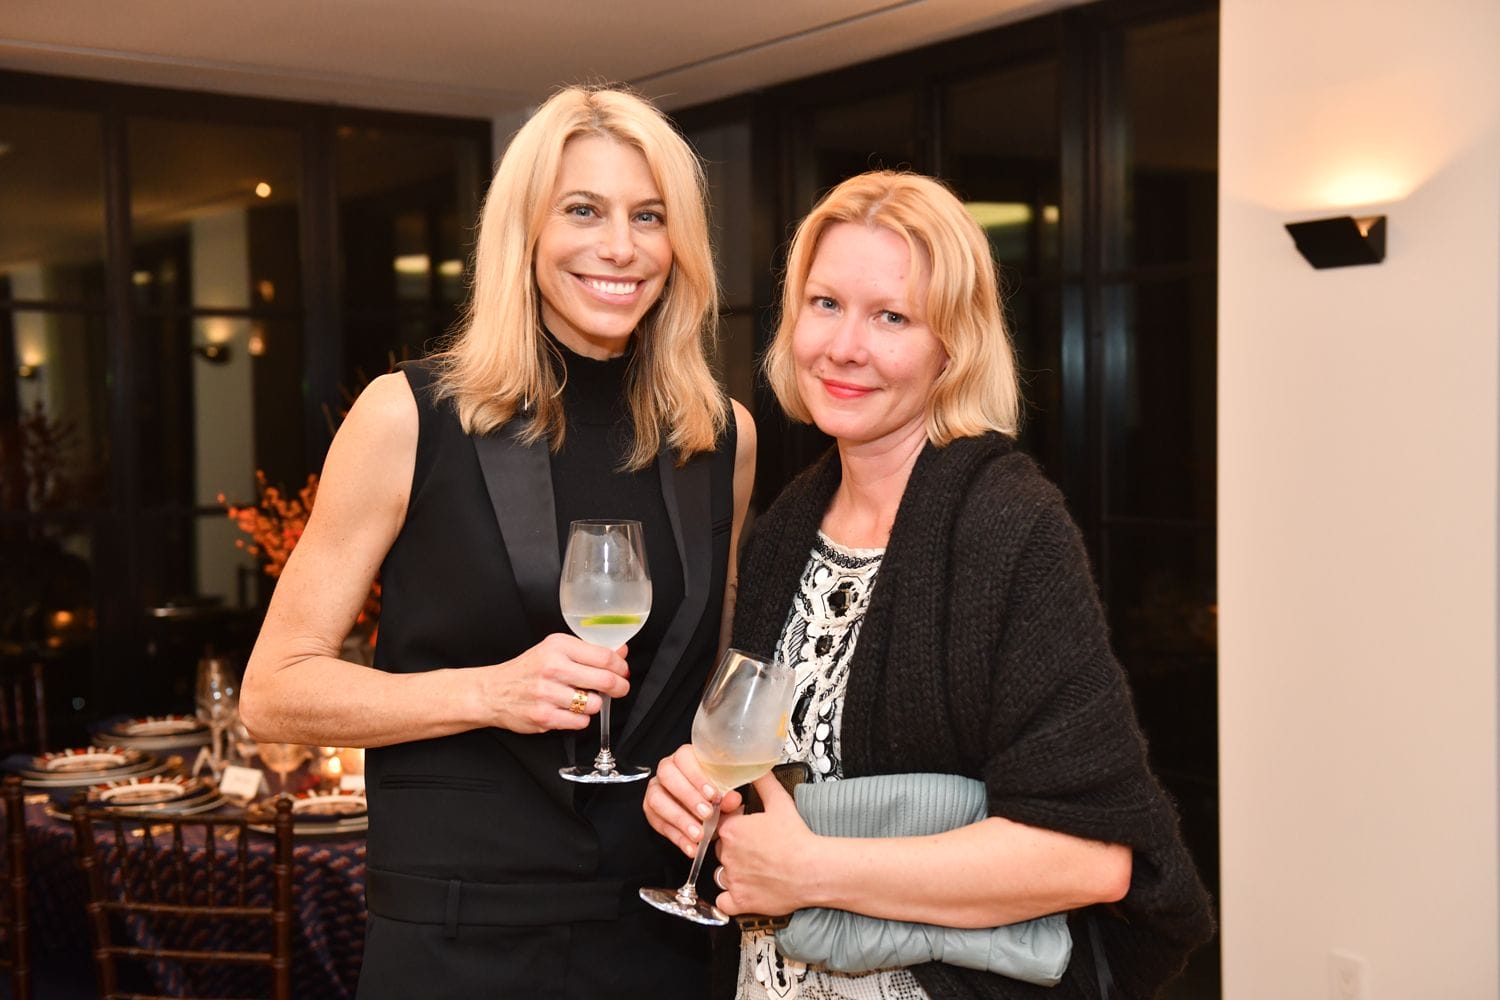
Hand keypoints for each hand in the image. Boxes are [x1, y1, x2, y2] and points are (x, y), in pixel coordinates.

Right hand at [478, 633, 629, 734]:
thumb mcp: (554, 650)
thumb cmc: (527, 670)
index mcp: (557, 646)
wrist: (492, 691)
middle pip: (604, 680)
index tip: (623, 671)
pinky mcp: (544, 716)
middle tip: (619, 688)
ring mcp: (547, 694)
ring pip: (594, 704)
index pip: (603, 656)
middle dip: (619, 687)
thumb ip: (587, 651)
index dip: (620, 666)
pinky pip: (580, 722)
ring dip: (594, 704)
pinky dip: (581, 719)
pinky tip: (570, 710)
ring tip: (582, 699)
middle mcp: (552, 668)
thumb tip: (620, 652)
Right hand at [642, 743, 743, 856]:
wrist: (703, 811)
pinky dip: (677, 838)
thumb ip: (728, 797)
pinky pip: (659, 823)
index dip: (697, 776)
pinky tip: (691, 847)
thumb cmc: (713, 796)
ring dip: (680, 819)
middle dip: (688, 797)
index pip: (685, 757)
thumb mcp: (724, 795)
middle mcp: (667, 770)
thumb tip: (732, 799)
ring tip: (698, 835)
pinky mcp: (650, 810)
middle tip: (706, 814)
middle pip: (668, 776)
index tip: (713, 795)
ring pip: (658, 800)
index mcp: (686, 758)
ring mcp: (655, 789)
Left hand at [712, 771, 816, 917]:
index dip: (735, 823)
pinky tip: (743, 891)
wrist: (812, 869)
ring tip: (756, 868)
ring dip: (733, 871)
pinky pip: (723, 902)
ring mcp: (732, 879)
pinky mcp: (739, 901)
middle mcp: (726, 854)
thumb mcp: (780, 801)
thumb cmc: (797, 837)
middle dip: (734, 847)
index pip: (720, 823)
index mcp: (731, 830)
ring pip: (722, 873)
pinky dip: (729, 899)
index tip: (749, 826)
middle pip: (721, 848)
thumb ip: (763, 782)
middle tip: (757, 847)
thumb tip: (757, 767)